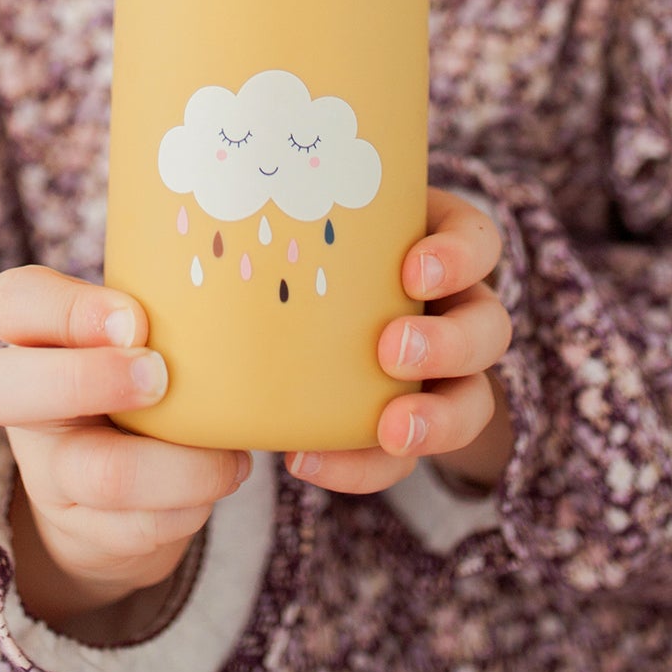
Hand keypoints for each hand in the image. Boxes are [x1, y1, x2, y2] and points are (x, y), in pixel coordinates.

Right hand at [0, 266, 248, 629]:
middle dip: (92, 379)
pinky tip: (219, 480)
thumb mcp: (139, 337)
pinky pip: (140, 527)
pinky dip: (193, 505)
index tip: (134, 319)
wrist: (123, 494)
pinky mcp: (82, 532)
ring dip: (181, 465)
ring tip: (229, 455)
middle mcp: (25, 402)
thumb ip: (161, 311)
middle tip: (162, 376)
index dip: (66, 309)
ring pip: (101, 473)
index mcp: (34, 335)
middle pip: (3, 388)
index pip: (10, 301)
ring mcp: (48, 472)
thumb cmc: (142, 377)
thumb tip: (231, 294)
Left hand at [284, 188, 511, 495]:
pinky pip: (408, 458)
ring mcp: (439, 374)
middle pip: (487, 326)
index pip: (477, 240)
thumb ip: (265, 216)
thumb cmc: (283, 253)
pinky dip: (368, 466)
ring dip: (438, 419)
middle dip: (450, 344)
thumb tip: (183, 205)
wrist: (276, 324)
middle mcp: (450, 309)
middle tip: (393, 351)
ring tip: (388, 430)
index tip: (412, 270)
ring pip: (475, 398)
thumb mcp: (292, 226)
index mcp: (430, 246)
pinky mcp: (406, 426)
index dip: (459, 255)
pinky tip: (308, 461)